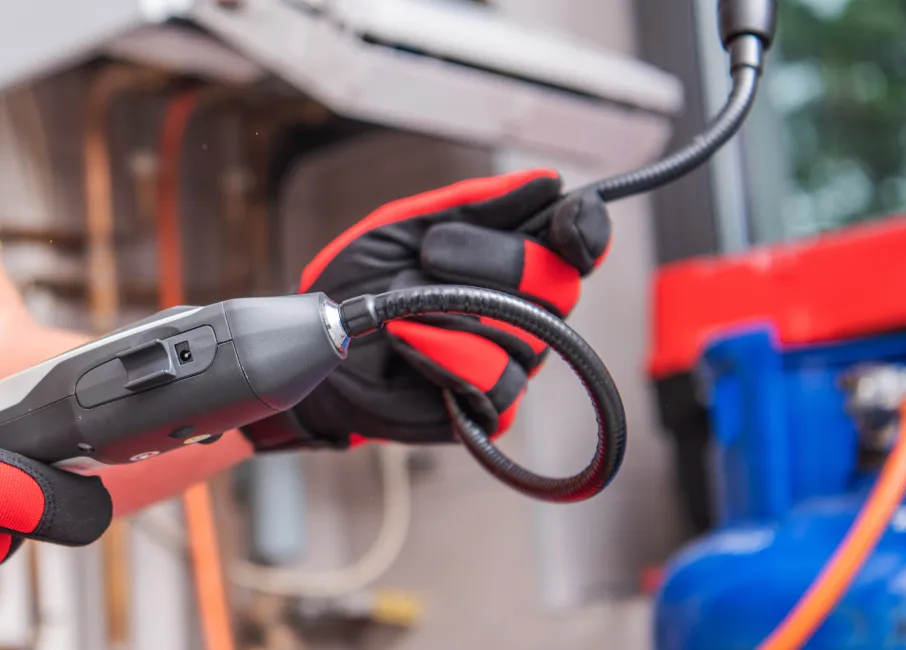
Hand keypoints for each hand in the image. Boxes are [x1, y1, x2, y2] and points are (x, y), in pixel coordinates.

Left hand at [243, 169, 609, 449]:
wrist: (319, 346)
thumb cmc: (362, 284)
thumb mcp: (406, 227)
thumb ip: (471, 204)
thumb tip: (544, 182)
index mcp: (514, 259)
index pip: (578, 242)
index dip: (586, 229)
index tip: (568, 219)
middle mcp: (527, 311)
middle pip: (558, 284)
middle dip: (492, 261)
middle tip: (430, 254)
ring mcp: (512, 361)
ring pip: (523, 334)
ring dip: (451, 311)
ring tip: (401, 307)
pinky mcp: (488, 408)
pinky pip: (495, 381)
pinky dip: (443, 355)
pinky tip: (407, 343)